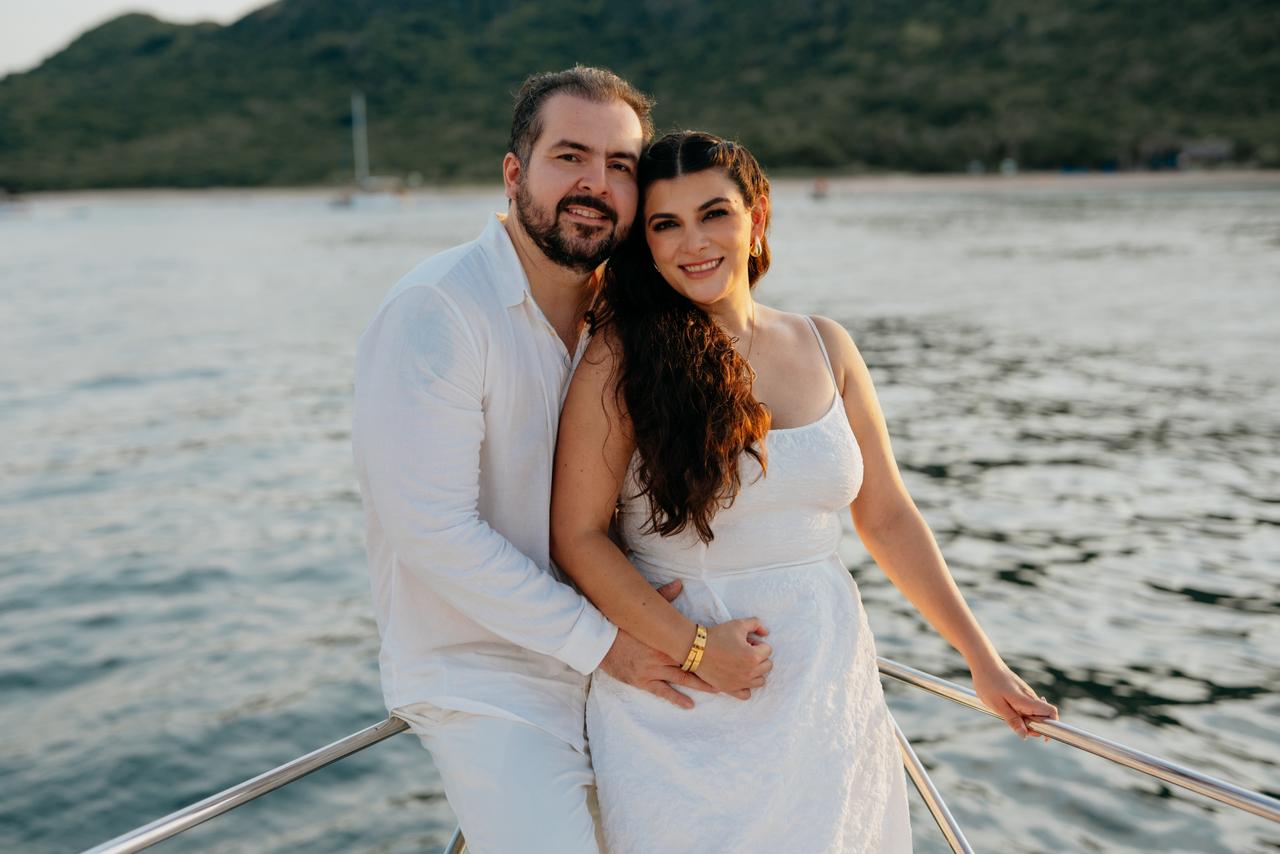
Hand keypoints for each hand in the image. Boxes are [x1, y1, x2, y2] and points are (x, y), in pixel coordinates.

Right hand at [597, 581, 715, 708]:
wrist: (600, 641)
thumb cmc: (623, 626)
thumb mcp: (644, 612)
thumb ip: (664, 597)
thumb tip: (679, 583)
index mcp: (666, 638)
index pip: (693, 646)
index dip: (711, 651)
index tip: (727, 654)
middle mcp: (663, 655)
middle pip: (693, 664)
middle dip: (712, 671)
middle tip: (731, 677)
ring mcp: (653, 670)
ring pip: (683, 679)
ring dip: (701, 685)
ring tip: (719, 690)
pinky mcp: (643, 681)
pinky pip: (663, 692)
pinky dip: (677, 699)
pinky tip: (689, 704)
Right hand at [697, 618, 772, 699]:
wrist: (696, 648)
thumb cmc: (718, 636)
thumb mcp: (739, 624)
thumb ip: (757, 624)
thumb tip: (766, 632)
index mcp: (754, 656)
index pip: (768, 650)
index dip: (756, 643)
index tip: (745, 641)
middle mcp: (750, 672)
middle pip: (767, 665)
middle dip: (758, 656)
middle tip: (743, 650)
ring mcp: (741, 683)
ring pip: (760, 680)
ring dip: (755, 671)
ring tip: (742, 663)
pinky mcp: (731, 689)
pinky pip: (746, 694)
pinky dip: (746, 687)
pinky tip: (740, 677)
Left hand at [969, 655, 1058, 741]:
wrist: (983, 662)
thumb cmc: (988, 683)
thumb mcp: (998, 706)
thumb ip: (1013, 720)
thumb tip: (1025, 735)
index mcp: (1027, 700)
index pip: (1051, 712)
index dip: (1052, 726)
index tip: (1041, 736)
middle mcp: (1030, 696)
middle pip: (1042, 716)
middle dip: (1033, 726)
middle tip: (1015, 726)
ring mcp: (1025, 693)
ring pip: (1032, 712)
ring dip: (1024, 719)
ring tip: (1005, 715)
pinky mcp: (1020, 691)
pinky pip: (1024, 706)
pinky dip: (1018, 712)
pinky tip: (1004, 708)